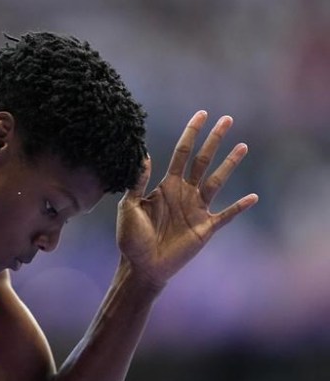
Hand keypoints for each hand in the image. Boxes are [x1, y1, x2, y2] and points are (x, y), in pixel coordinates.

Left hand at [116, 111, 258, 290]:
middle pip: (203, 161)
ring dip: (229, 165)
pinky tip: (253, 198)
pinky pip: (226, 215)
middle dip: (214, 141)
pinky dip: (239, 207)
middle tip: (227, 120)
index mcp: (166, 186)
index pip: (182, 154)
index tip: (202, 114)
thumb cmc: (131, 238)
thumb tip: (145, 155)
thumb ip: (137, 182)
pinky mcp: (205, 228)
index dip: (191, 134)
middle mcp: (184, 193)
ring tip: (242, 146)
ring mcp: (197, 210)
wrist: (141, 266)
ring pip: (217, 181)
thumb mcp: (129, 207)